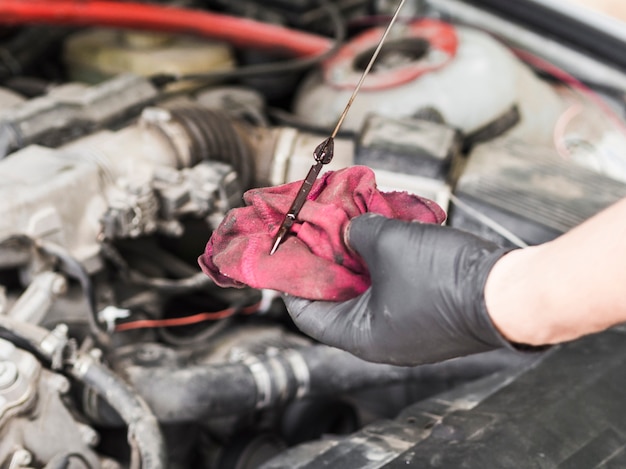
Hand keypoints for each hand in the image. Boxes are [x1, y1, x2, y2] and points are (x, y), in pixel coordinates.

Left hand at [283, 214, 512, 365]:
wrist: (510, 293)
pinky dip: (384, 266)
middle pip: (337, 301)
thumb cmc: (445, 278)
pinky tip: (387, 237)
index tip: (287, 256)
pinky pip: (393, 291)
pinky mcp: (427, 318)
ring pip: (368, 293)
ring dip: (359, 261)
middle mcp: (381, 341)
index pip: (307, 314)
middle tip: (320, 235)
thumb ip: (356, 232)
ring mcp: (406, 332)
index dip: (293, 282)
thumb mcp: (388, 243)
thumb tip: (349, 228)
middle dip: (329, 264)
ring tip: (353, 229)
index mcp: (361, 336)